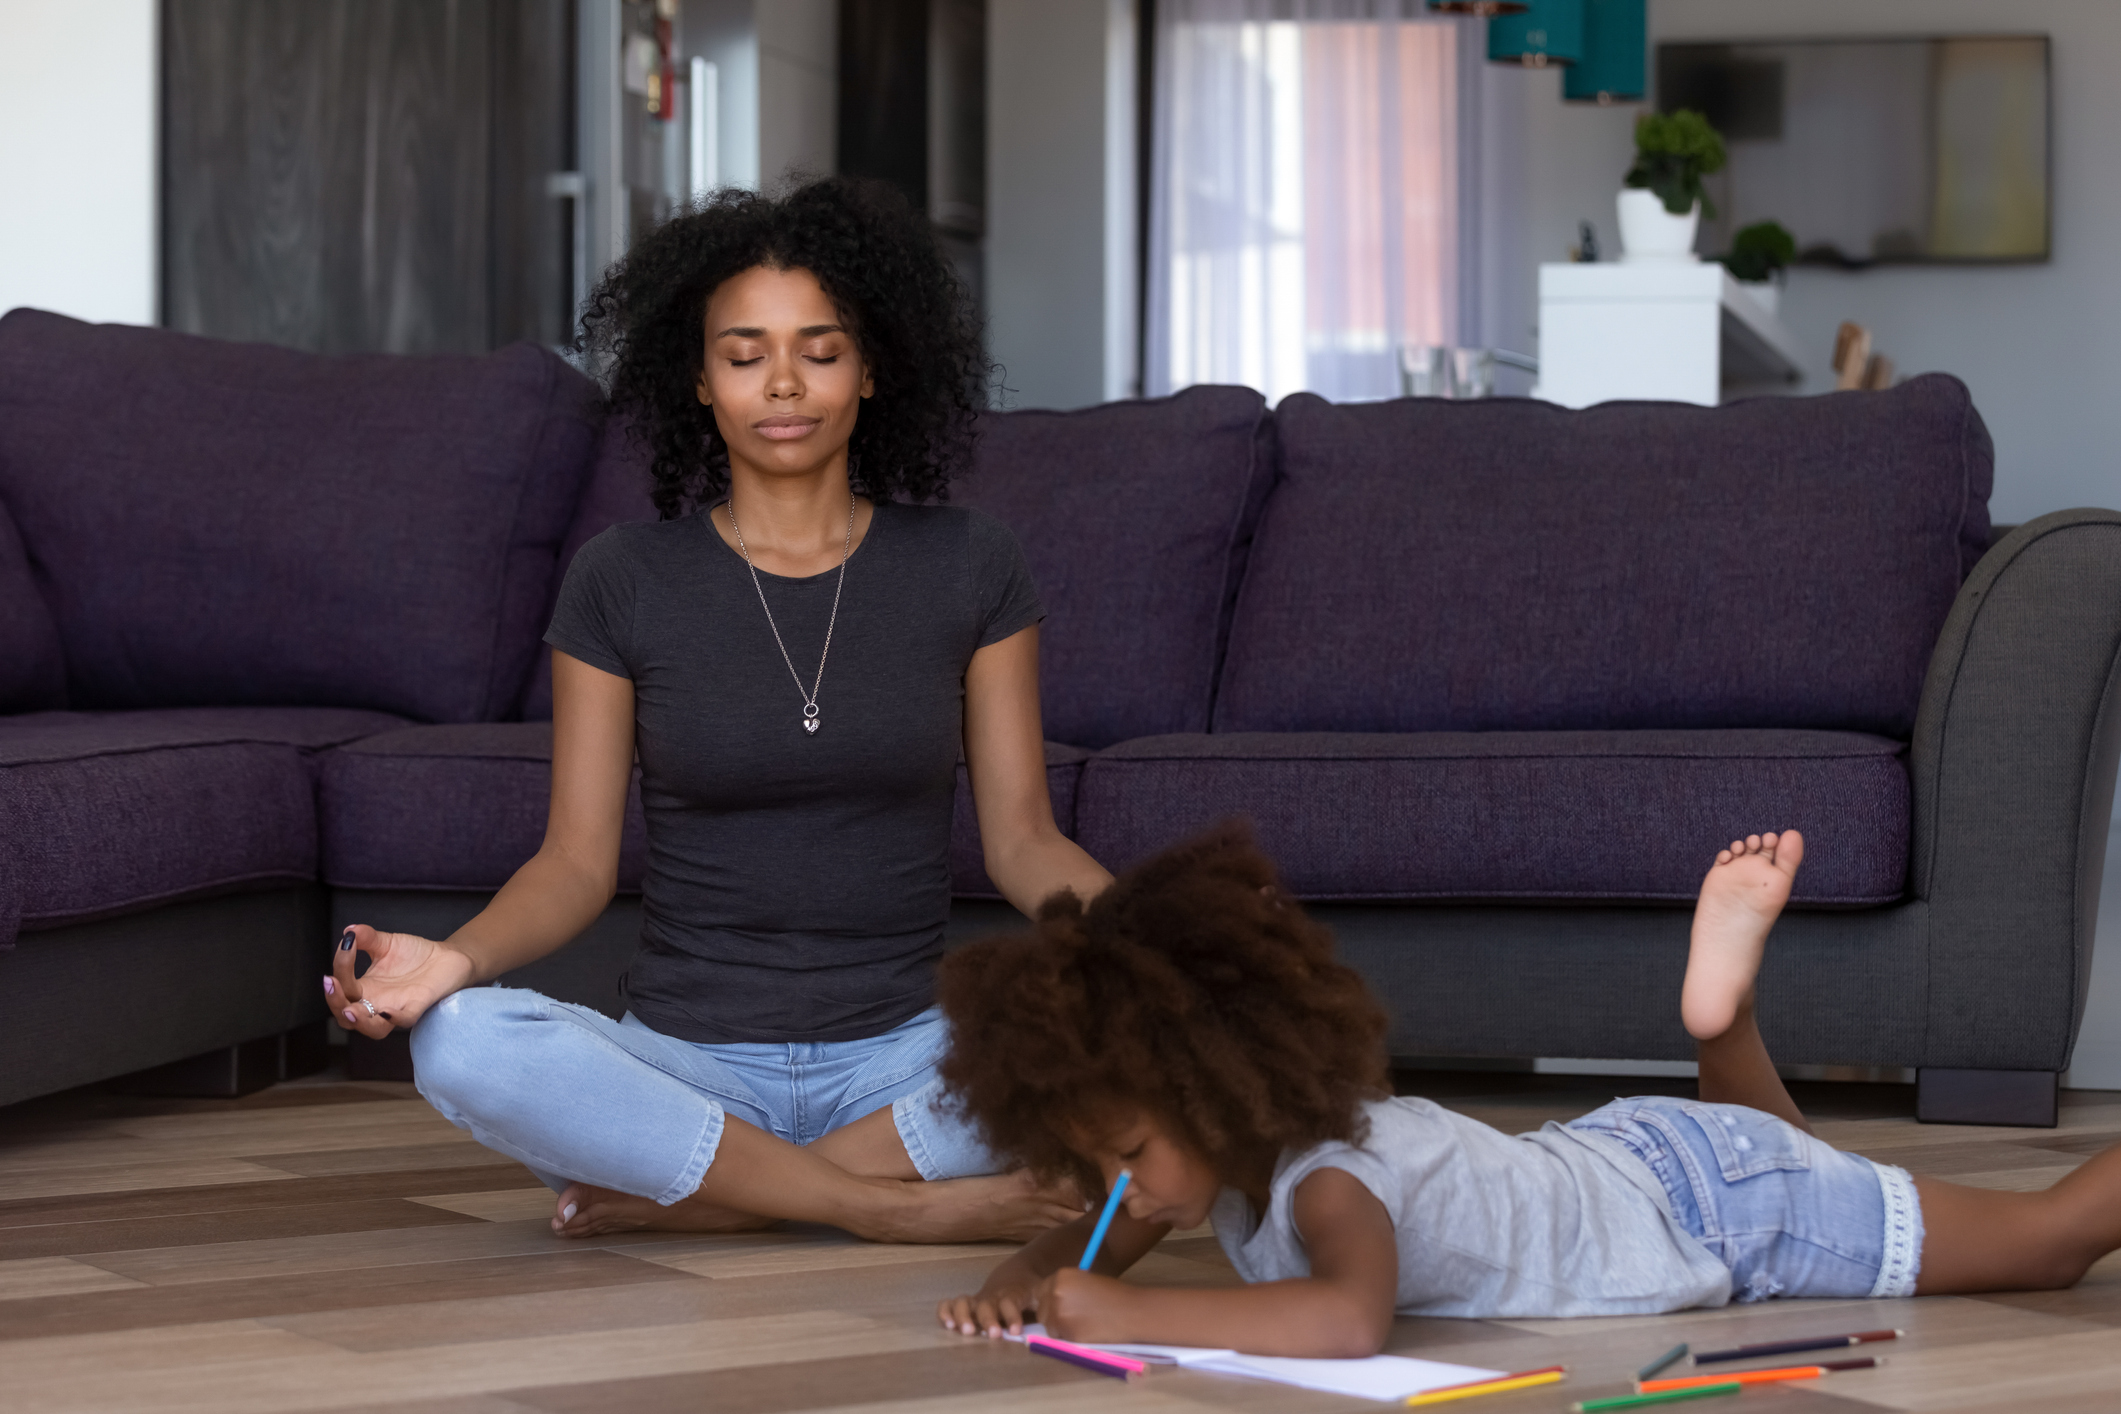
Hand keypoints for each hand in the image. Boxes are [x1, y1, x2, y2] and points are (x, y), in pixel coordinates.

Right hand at [326, 924, 476, 1039]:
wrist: (447, 956)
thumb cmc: (414, 954)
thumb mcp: (386, 942)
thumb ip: (367, 938)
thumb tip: (349, 931)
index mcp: (365, 989)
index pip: (342, 986)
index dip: (340, 968)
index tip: (346, 945)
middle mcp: (377, 1003)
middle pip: (347, 1016)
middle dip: (335, 1002)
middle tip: (331, 983)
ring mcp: (397, 1008)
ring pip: (373, 1029)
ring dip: (359, 1022)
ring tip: (349, 1009)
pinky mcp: (418, 1006)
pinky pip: (406, 1020)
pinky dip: (396, 1018)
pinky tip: (387, 1012)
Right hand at [938, 1270, 1041, 1337]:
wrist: (1015, 1275)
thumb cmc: (1028, 1291)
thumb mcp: (1041, 1293)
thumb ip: (1046, 1305)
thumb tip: (1053, 1320)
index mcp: (1011, 1294)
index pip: (1009, 1302)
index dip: (1011, 1316)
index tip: (1016, 1330)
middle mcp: (991, 1297)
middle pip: (986, 1305)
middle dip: (988, 1320)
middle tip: (993, 1334)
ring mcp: (977, 1300)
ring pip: (964, 1303)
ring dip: (963, 1316)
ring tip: (967, 1331)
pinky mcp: (966, 1304)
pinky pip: (950, 1304)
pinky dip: (945, 1312)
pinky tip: (948, 1324)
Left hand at [1032, 1267, 1134, 1342]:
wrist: (1132, 1311)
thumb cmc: (1114, 1295)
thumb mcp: (1086, 1281)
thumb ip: (1066, 1289)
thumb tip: (1052, 1300)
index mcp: (1061, 1276)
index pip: (1041, 1291)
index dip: (1050, 1301)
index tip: (1061, 1307)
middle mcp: (1055, 1292)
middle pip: (1041, 1309)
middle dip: (1052, 1316)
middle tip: (1073, 1318)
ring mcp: (1058, 1313)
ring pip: (1048, 1326)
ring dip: (1060, 1328)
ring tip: (1081, 1325)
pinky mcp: (1066, 1332)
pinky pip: (1058, 1338)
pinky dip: (1068, 1338)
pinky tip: (1085, 1332)